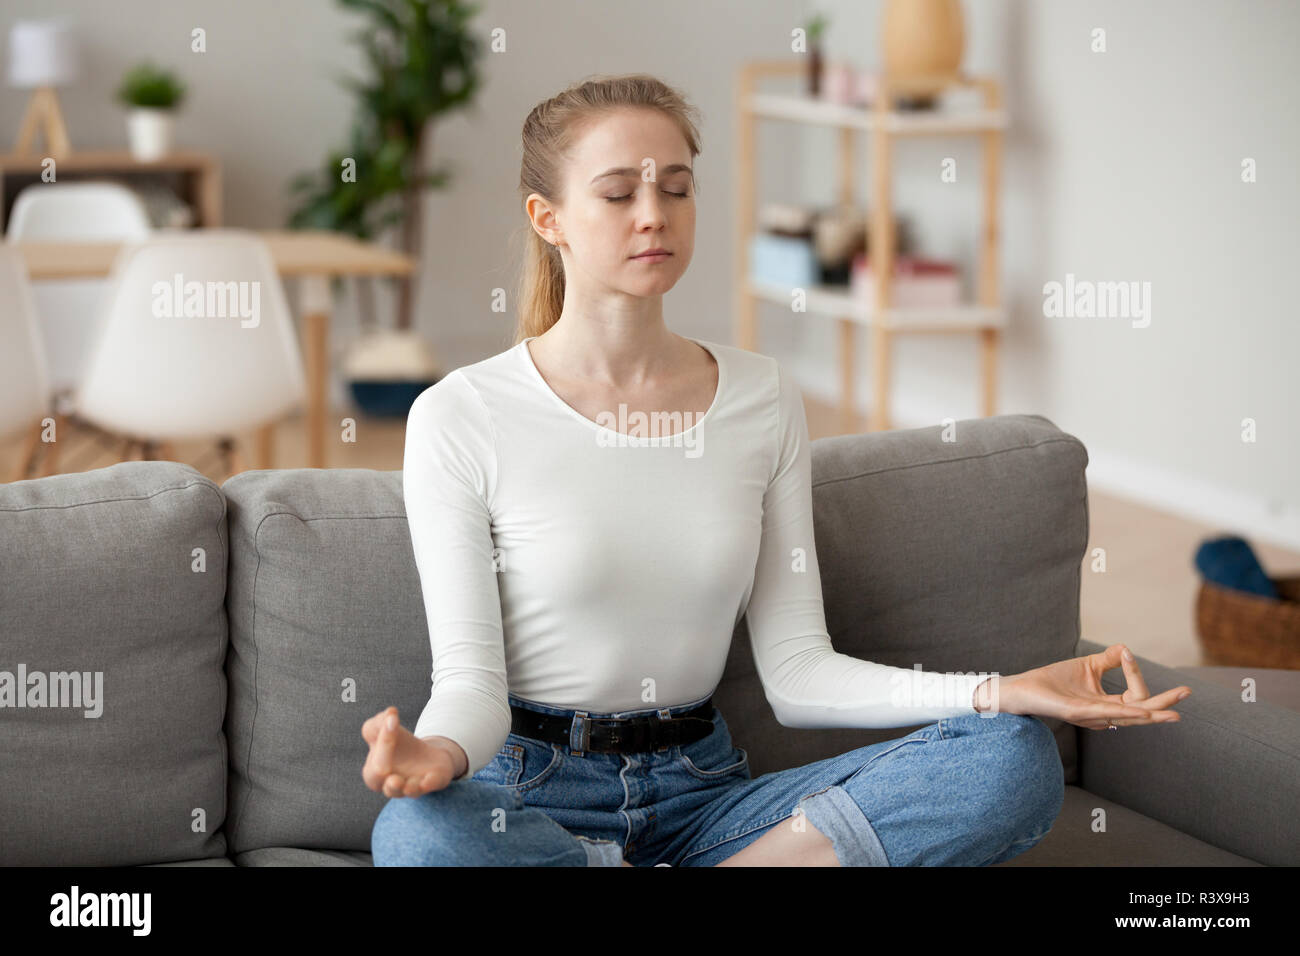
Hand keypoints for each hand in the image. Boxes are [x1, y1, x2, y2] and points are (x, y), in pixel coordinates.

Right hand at [361, 706, 456, 796]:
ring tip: (409, 784)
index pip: (375, 764)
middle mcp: (393, 786)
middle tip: (386, 771)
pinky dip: (430, 783)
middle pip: (389, 787)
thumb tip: (391, 713)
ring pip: (411, 792)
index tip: (393, 719)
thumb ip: (380, 721)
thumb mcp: (384, 728)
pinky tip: (428, 779)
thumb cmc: (398, 744)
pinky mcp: (434, 780)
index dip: (384, 740)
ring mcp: (415, 785)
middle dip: (390, 784)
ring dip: (410, 787)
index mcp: (374, 773)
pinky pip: (432, 785)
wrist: (426, 753)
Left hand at [986, 643, 1190, 729]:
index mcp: (1108, 705)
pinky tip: (1140, 711)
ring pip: (1127, 716)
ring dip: (1151, 713)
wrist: (1025, 688)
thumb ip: (1109, 660)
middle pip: (1141, 712)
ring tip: (1174, 713)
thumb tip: (1128, 648)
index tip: (1127, 653)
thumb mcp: (1088, 666)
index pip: (1137, 696)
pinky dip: (1123, 712)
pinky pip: (1104, 713)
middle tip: (1187, 692)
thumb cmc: (1055, 680)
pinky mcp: (1076, 712)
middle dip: (1164, 704)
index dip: (1136, 675)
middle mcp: (1103, 715)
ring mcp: (1091, 716)